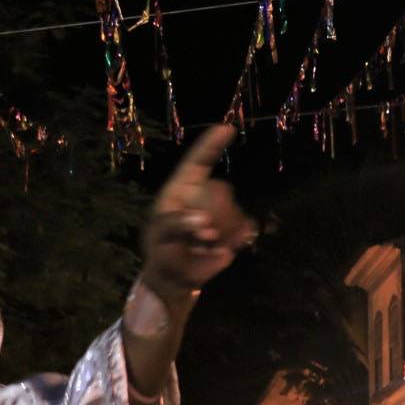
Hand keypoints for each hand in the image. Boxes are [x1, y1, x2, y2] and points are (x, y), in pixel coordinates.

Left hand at [141, 125, 254, 296]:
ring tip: (202, 244)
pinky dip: (233, 241)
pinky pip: (245, 227)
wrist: (177, 276)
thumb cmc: (162, 251)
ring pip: (234, 211)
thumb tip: (203, 220)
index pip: (196, 163)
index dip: (210, 145)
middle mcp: (203, 194)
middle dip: (212, 215)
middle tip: (198, 238)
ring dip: (220, 233)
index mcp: (180, 190)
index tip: (226, 129)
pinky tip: (217, 248)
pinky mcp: (237, 226)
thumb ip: (175, 225)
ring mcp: (223, 209)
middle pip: (220, 190)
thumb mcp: (159, 238)